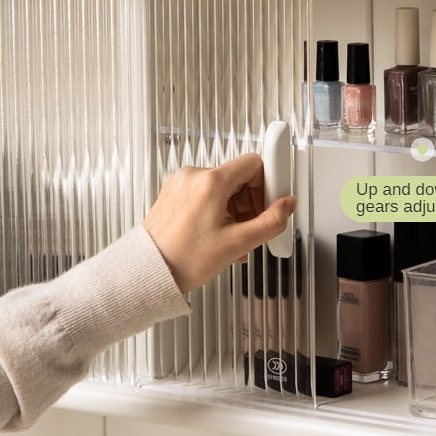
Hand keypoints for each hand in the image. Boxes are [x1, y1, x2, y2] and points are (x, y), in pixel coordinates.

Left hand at [143, 155, 296, 293]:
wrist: (148, 272)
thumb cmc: (182, 260)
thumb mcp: (237, 244)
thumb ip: (271, 222)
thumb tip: (287, 207)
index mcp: (210, 182)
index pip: (254, 163)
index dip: (269, 184)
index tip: (273, 201)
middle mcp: (193, 176)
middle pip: (239, 177)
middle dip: (252, 202)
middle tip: (254, 226)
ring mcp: (181, 184)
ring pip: (223, 188)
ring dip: (236, 210)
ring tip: (233, 237)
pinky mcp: (174, 194)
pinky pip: (206, 195)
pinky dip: (218, 211)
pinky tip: (219, 235)